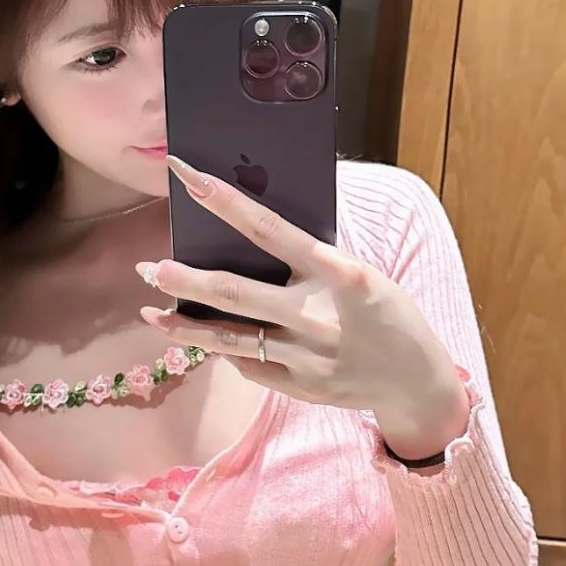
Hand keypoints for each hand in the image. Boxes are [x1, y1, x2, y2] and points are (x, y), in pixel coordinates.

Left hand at [134, 155, 467, 455]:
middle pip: (235, 294)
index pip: (270, 229)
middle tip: (149, 268)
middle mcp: (316, 315)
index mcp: (338, 273)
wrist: (417, 383)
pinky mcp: (298, 387)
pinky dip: (225, 350)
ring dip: (185, 326)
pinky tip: (204, 339)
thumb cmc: (388, 316)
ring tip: (151, 312)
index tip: (188, 177)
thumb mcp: (365, 277)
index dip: (225, 201)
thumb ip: (315, 261)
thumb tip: (258, 234)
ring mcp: (305, 356)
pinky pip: (248, 365)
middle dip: (185, 280)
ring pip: (230, 339)